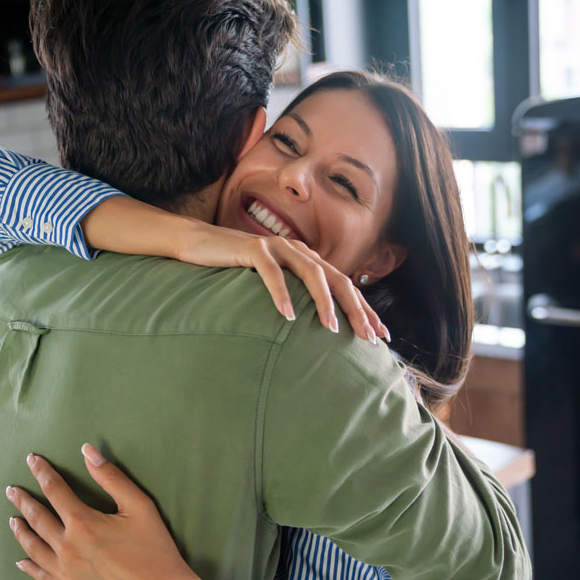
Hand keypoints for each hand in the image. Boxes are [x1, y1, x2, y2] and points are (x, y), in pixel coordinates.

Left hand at [6, 444, 202, 579]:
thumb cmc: (155, 550)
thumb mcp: (140, 507)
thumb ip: (111, 478)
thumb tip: (87, 452)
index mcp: (83, 523)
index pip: (55, 490)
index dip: (43, 472)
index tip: (31, 459)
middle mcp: (67, 547)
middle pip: (38, 518)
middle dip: (24, 501)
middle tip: (11, 491)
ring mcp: (66, 572)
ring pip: (34, 548)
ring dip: (21, 531)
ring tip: (13, 520)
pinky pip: (42, 576)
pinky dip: (29, 567)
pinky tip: (22, 562)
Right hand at [175, 224, 388, 343]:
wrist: (197, 243)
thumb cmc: (235, 270)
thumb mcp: (271, 286)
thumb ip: (294, 297)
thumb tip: (315, 330)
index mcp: (307, 260)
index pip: (344, 286)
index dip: (365, 309)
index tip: (381, 335)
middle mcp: (299, 251)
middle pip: (337, 279)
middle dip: (356, 309)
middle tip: (367, 336)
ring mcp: (277, 247)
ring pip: (312, 273)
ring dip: (323, 302)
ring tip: (331, 327)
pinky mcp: (253, 249)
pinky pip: (272, 272)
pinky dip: (281, 294)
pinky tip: (288, 316)